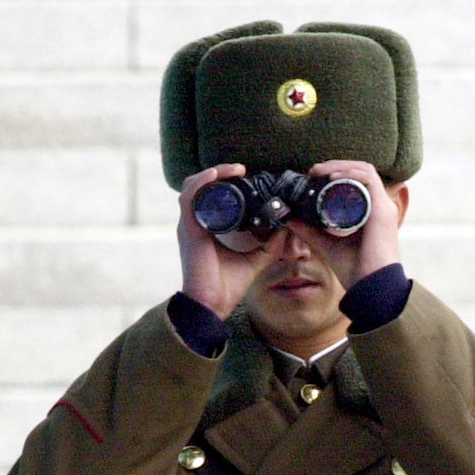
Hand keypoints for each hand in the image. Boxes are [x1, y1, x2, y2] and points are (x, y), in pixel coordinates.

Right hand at [176, 164, 280, 319]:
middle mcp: (198, 223)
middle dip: (221, 173)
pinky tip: (216, 175)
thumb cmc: (227, 286)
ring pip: (195, 186)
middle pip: (203, 187)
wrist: (212, 305)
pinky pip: (189, 198)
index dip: (227, 183)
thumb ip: (270, 244)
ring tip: (234, 169)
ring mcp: (190, 225)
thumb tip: (286, 228)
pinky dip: (202, 183)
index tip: (248, 176)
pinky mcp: (188, 230)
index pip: (214, 196)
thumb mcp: (256, 260)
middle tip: (242, 170)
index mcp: (210, 228)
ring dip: (213, 173)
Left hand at [287, 160, 407, 288]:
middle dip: (336, 165)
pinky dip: (349, 174)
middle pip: (360, 171)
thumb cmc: (355, 269)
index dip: (336, 172)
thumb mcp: (326, 243)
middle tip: (313, 170)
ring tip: (319, 171)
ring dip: (340, 166)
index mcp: (371, 212)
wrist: (369, 286)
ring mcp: (383, 206)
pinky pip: (368, 179)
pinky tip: (332, 177)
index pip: (357, 180)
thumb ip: (309, 229)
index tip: (314, 176)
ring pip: (364, 170)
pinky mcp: (382, 209)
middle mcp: (380, 206)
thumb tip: (289, 216)